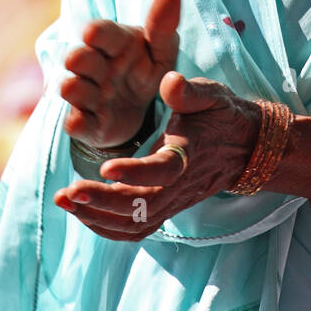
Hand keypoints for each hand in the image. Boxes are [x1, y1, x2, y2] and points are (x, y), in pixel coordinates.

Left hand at [53, 72, 261, 240]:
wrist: (245, 147)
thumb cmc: (221, 116)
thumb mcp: (211, 95)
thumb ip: (190, 91)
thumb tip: (169, 81)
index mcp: (188, 155)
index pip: (163, 172)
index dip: (135, 173)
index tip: (105, 166)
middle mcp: (179, 186)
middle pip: (141, 207)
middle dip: (102, 202)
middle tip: (68, 192)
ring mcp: (173, 203)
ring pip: (135, 224)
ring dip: (97, 218)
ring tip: (65, 201)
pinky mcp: (165, 209)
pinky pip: (136, 230)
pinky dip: (106, 228)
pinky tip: (81, 213)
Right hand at [61, 0, 179, 149]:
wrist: (138, 108)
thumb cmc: (146, 67)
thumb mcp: (161, 48)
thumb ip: (164, 23)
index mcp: (113, 43)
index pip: (102, 32)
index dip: (97, 32)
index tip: (92, 32)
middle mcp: (94, 67)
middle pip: (80, 58)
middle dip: (78, 58)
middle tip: (78, 59)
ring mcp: (89, 95)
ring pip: (74, 89)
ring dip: (73, 88)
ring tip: (73, 87)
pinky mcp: (89, 124)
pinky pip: (78, 123)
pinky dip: (76, 123)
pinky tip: (77, 122)